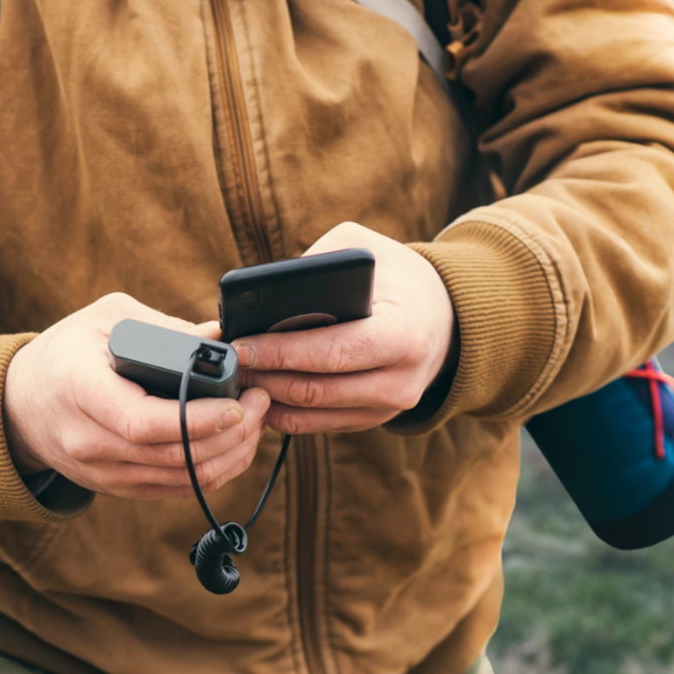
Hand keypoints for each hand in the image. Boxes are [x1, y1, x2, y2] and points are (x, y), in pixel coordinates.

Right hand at [4, 293, 270, 499]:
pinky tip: (237, 443)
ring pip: (184, 479)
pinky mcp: (120, 488)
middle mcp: (90, 442)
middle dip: (232, 433)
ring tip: (256, 419)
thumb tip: (220, 338)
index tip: (237, 405)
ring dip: (233, 453)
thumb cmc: (68, 352)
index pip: (144, 422)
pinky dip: (217, 469)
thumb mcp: (106, 318)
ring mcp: (104, 472)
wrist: (19, 404)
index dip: (198, 420)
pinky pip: (179, 490)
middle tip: (260, 401)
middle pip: (174, 456)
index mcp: (82, 392)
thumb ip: (164, 326)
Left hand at [235, 222, 455, 434]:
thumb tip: (265, 295)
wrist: (445, 317)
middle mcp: (400, 380)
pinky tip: (261, 391)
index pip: (330, 351)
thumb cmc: (399, 278)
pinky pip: (319, 424)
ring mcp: (390, 407)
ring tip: (238, 376)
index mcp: (402, 335)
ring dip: (269, 397)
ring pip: (312, 413)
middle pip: (315, 389)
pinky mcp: (376, 419)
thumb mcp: (367, 249)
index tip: (241, 343)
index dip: (280, 351)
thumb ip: (319, 263)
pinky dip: (284, 411)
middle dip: (264, 376)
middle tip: (228, 361)